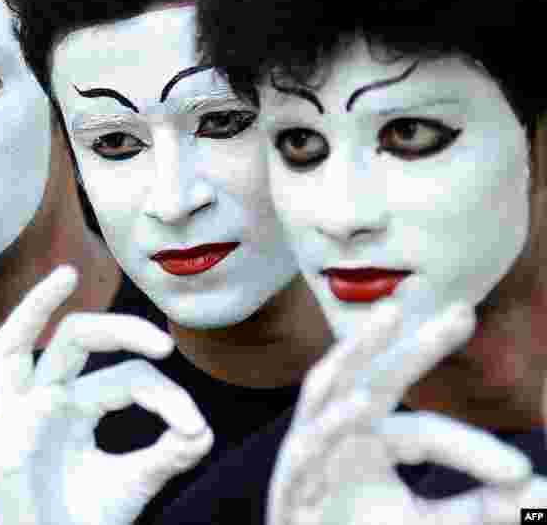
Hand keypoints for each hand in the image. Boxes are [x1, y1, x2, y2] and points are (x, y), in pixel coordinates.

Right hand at [0, 265, 213, 524]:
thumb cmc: (88, 523)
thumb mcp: (132, 482)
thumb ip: (166, 454)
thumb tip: (201, 430)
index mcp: (75, 404)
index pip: (125, 376)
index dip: (166, 396)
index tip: (197, 430)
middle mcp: (44, 400)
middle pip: (74, 340)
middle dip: (115, 328)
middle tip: (163, 341)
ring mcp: (16, 419)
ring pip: (14, 346)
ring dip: (34, 307)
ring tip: (67, 276)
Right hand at [268, 302, 539, 524]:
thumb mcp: (428, 522)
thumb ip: (480, 507)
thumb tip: (541, 488)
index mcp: (371, 438)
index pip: (427, 430)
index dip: (474, 447)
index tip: (520, 470)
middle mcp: (340, 431)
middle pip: (377, 377)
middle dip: (416, 344)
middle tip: (463, 309)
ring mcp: (309, 449)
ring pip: (330, 386)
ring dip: (356, 349)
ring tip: (390, 314)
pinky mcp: (290, 482)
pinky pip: (310, 445)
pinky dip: (333, 422)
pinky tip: (361, 404)